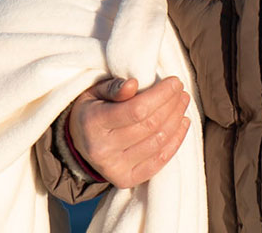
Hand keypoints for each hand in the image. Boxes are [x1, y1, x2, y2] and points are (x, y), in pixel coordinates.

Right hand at [68, 76, 190, 188]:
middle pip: (150, 126)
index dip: (161, 95)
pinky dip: (175, 142)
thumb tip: (133, 84)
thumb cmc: (91, 111)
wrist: (78, 143)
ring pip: (157, 142)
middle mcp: (102, 149)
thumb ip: (113, 87)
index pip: (137, 109)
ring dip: (176, 120)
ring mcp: (114, 168)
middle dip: (172, 105)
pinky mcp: (125, 180)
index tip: (175, 82)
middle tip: (181, 91)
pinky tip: (182, 124)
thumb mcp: (94, 92)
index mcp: (94, 123)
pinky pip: (158, 162)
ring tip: (182, 103)